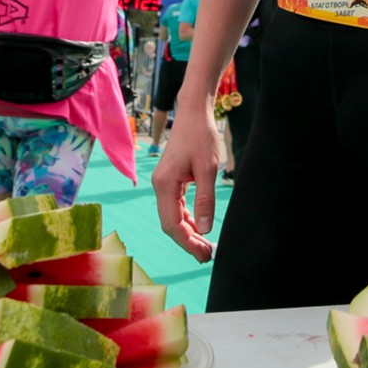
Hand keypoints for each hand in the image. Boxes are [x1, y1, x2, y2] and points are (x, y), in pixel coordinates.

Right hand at [152, 102, 220, 261]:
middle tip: (207, 255)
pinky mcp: (170, 180)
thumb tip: (205, 230)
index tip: (205, 254)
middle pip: (169, 224)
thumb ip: (205, 200)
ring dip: (187, 232)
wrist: (193, 112)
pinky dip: (187, 218)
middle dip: (187, 241)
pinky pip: (175, 206)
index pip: (172, 224)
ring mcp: (163, 183)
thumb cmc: (201, 136)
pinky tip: (199, 226)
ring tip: (205, 245)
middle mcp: (159, 186)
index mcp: (164, 184)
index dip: (188, 242)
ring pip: (172, 216)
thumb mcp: (208, 168)